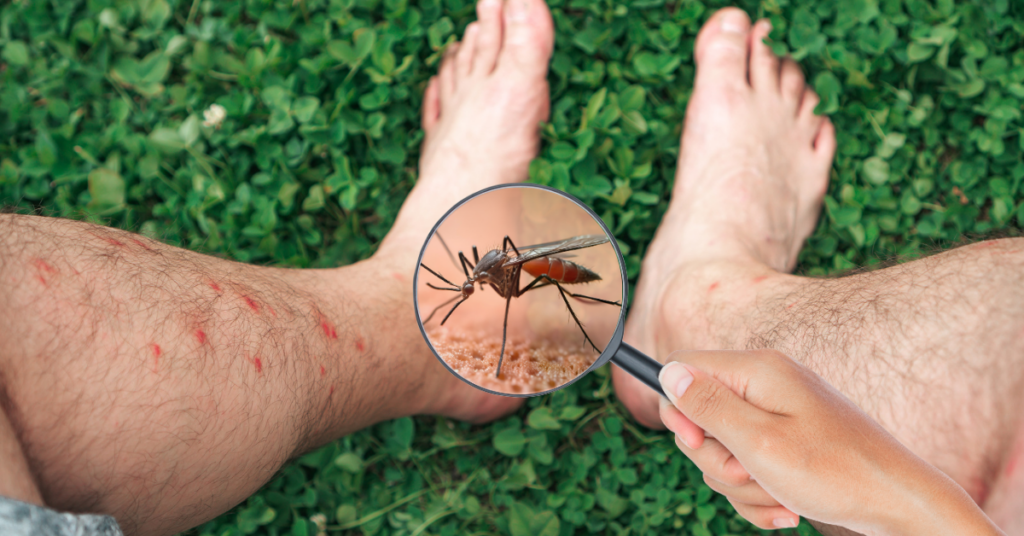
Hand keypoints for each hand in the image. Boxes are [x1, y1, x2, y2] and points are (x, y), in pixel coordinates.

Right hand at [657, 350, 1003, 534]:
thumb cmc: (835, 472)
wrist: (900, 504)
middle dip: (715, 458)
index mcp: (757, 371)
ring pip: (723, 449)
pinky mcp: (789, 441)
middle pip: (700, 416)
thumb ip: (707, 405)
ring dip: (740, 483)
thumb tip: (668, 372)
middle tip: (749, 474)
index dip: (677, 411)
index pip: (684, 370)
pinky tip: (785, 508)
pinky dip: (759, 491)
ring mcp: (779, 414)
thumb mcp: (758, 442)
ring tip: (779, 496)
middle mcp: (766, 385)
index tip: (694, 443)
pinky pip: (750, 466)